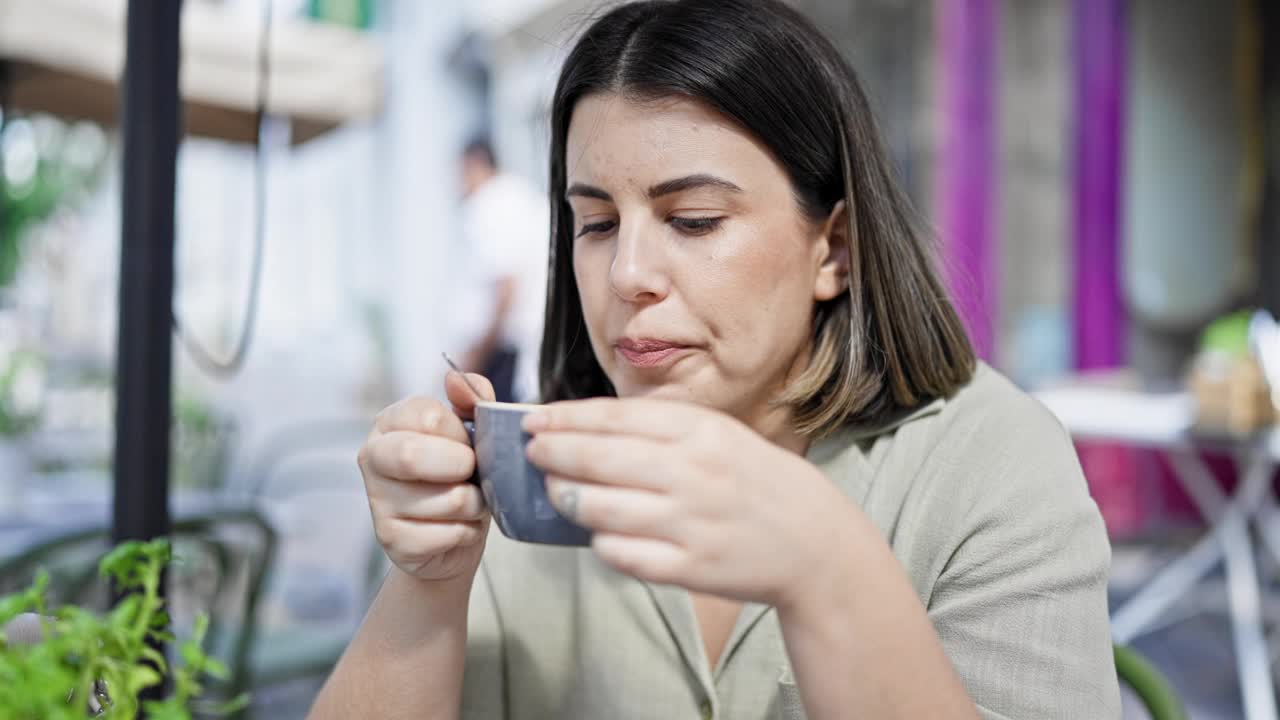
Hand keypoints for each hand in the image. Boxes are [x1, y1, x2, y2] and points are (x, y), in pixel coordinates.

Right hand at [357, 371, 494, 583]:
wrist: (451, 536)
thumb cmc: (461, 476)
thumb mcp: (472, 432)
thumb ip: (471, 400)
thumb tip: (453, 378)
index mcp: (391, 421)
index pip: (428, 416)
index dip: (460, 433)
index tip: (469, 444)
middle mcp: (373, 456)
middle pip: (413, 455)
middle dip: (461, 465)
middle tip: (474, 472)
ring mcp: (377, 500)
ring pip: (444, 500)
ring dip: (474, 503)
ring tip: (472, 502)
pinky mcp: (390, 539)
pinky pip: (445, 534)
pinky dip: (466, 532)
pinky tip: (459, 527)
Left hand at [522, 398, 860, 608]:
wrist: (815, 542)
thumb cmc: (756, 481)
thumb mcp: (721, 435)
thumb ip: (662, 428)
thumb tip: (586, 424)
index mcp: (701, 432)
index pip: (614, 417)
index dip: (565, 418)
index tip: (534, 420)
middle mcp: (693, 474)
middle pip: (597, 459)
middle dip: (553, 454)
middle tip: (532, 453)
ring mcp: (689, 524)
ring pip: (599, 509)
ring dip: (566, 498)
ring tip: (557, 492)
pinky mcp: (688, 569)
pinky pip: (621, 554)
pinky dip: (600, 541)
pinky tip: (597, 531)